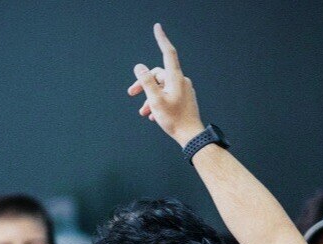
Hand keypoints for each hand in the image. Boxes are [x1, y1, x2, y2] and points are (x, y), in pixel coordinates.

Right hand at [127, 23, 204, 146]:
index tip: (157, 28)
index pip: (168, 53)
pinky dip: (159, 103)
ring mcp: (183, 90)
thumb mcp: (155, 100)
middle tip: (131, 93)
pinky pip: (168, 96)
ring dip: (150, 98)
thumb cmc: (174, 120)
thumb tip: (139, 67)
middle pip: (158, 75)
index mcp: (175, 78)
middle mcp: (181, 81)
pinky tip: (154, 116)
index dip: (161, 39)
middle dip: (144, 84)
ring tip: (143, 112)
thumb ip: (146, 82)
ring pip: (162, 88)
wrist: (191, 136)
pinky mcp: (184, 99)